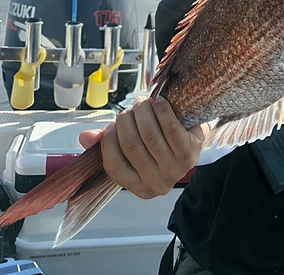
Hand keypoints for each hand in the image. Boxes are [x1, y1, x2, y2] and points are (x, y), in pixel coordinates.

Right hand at [78, 96, 204, 198]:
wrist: (194, 141)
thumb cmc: (162, 145)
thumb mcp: (135, 149)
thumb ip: (107, 143)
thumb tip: (84, 137)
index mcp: (139, 188)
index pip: (113, 165)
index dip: (109, 140)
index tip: (112, 125)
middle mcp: (157, 184)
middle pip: (131, 145)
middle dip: (126, 120)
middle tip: (130, 108)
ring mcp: (175, 170)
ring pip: (149, 135)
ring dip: (142, 112)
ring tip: (142, 102)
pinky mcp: (189, 153)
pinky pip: (169, 127)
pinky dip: (161, 110)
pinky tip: (158, 101)